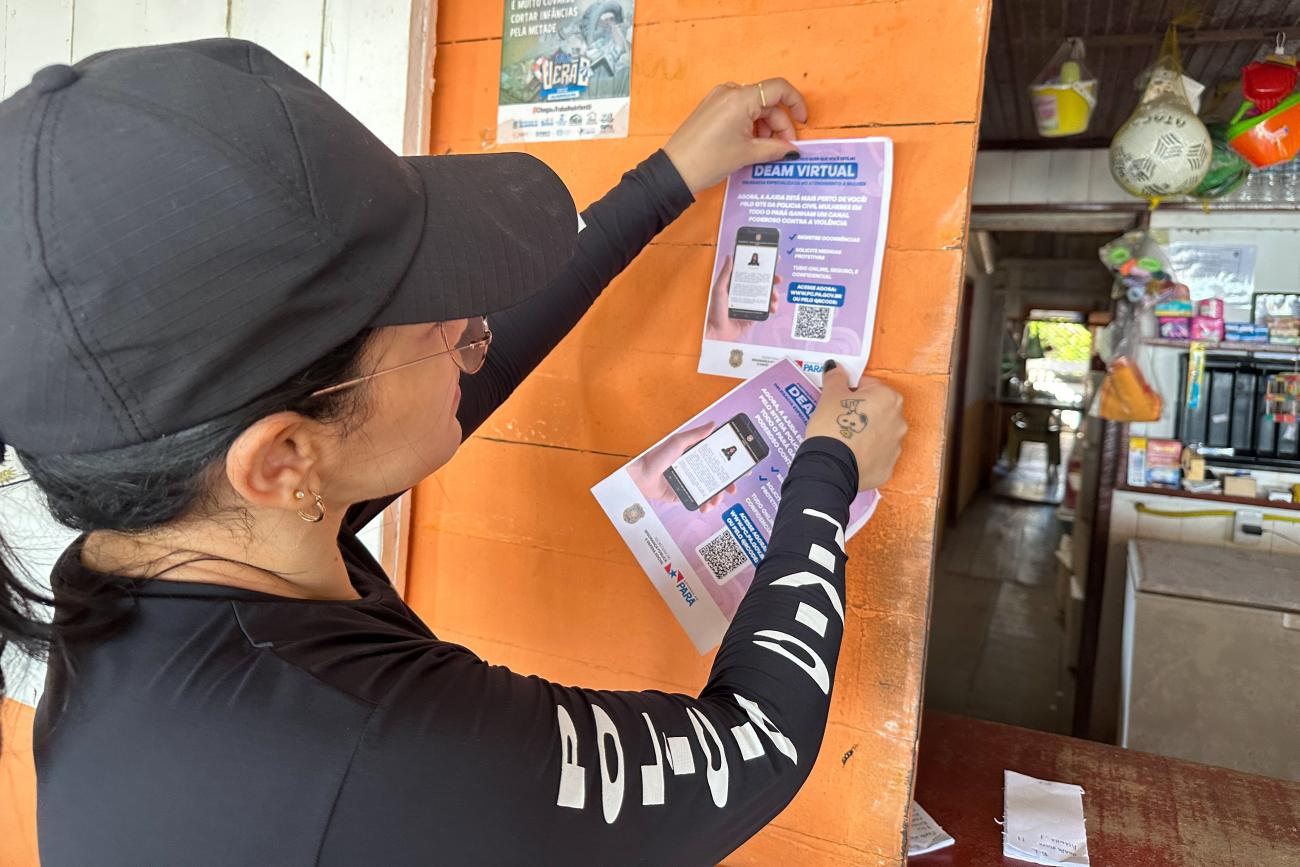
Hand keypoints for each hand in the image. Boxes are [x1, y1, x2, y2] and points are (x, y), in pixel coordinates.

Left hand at [627, 422, 736, 511]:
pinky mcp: (683, 495)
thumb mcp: (678, 442)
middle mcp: (694, 469)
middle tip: (733, 488)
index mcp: (695, 455)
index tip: (743, 468)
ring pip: (710, 491)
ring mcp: (689, 483)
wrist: (639, 476)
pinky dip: (705, 505)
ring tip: (716, 501)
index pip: (718, 459)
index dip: (731, 464)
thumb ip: (696, 435)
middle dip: (728, 484)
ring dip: (717, 497)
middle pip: (717, 477)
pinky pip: (698, 501)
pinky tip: (706, 507)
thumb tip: (713, 424)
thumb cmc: (656, 456)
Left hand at [663, 78, 809, 194]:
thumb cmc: (708, 160)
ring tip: (763, 150)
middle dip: (779, 124)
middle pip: (767, 101)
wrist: (675, 171)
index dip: (796, 103)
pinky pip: (739, 110)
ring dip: (765, 126)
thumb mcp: (747, 154)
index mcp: (741, 98)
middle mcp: (730, 91)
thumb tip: (792, 149)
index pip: (779, 89)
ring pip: (754, 107)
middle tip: (783, 148)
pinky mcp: (711, 107)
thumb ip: (775, 148)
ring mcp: (719, 98)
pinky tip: (750, 144)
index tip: (803, 121)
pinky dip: (750, 124)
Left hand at [706, 254, 780, 340]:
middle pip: (762, 282)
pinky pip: (767, 308)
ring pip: (767, 294)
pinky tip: (773, 308)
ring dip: (774, 294)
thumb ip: (725, 274)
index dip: (762, 265)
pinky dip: (773, 307)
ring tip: (775, 297)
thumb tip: (730, 257)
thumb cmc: (715, 311)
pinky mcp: (755, 313)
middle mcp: (745, 291)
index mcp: (737, 284)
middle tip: (778, 278)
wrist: (718, 332)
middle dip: (773, 279)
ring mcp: (751, 302)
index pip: (751, 271)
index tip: (772, 259)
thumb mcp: (719, 290)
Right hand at [806, 362, 905, 491]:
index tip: (839, 400)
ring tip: (845, 439)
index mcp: (888, 397)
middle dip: (862, 412)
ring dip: (866, 433)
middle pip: (879, 410)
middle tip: (841, 419)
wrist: (831, 466)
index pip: (870, 386)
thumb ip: (836, 377)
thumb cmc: (833, 426)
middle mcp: (899, 421)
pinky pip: (877, 456)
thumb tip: (836, 367)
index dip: (852, 391)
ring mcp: (896, 447)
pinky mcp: (888, 467)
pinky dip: (866, 454)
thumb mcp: (830, 395)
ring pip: (880, 433)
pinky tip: (850, 455)